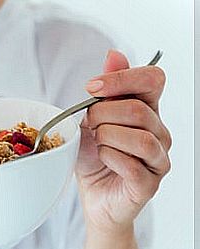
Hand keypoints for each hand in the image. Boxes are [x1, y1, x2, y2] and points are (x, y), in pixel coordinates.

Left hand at [75, 50, 171, 236]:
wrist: (92, 195)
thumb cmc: (93, 156)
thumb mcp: (91, 118)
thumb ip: (106, 89)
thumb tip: (114, 54)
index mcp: (147, 110)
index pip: (153, 79)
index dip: (122, 79)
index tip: (91, 88)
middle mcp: (159, 132)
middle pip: (137, 110)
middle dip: (102, 115)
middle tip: (90, 126)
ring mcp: (158, 159)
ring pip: (138, 138)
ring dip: (107, 138)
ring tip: (98, 144)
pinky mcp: (149, 183)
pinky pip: (132, 164)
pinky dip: (109, 158)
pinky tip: (103, 160)